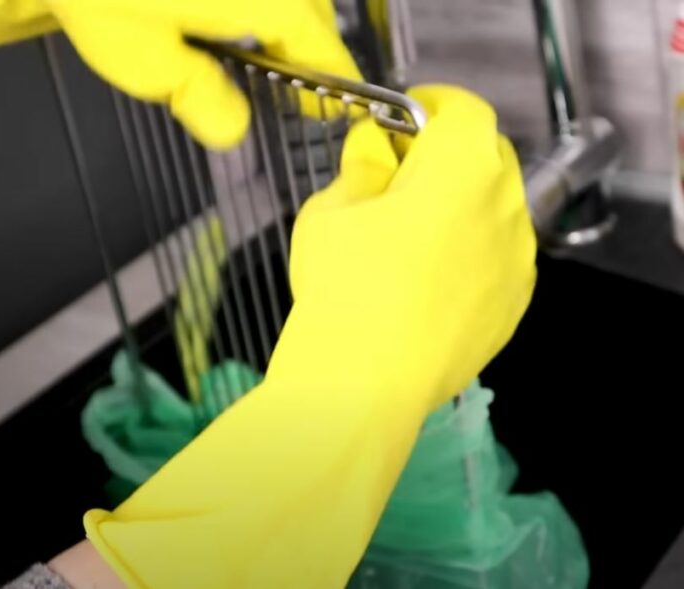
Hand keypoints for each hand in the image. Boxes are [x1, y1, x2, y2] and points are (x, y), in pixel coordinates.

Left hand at [0, 0, 359, 147]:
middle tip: (301, 89)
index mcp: (267, 1)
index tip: (337, 109)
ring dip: (287, 26)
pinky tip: (231, 26)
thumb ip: (203, 102)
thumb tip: (233, 130)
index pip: (320, 46)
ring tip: (270, 59)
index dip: (335, 82)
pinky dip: (259, 12)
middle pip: (312, 14)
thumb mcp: (151, 66)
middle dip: (312, 51)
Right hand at [81, 86, 535, 588]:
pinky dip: (470, 250)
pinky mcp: (514, 304)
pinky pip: (497, 256)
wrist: (363, 385)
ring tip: (410, 234)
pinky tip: (427, 278)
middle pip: (485, 155)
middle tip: (399, 174)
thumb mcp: (332, 210)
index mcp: (462, 166)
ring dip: (460, 204)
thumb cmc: (342, 289)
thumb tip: (375, 151)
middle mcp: (505, 206)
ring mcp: (517, 259)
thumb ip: (361, 168)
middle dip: (446, 153)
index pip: (462, 108)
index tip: (405, 116)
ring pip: (493, 208)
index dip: (431, 106)